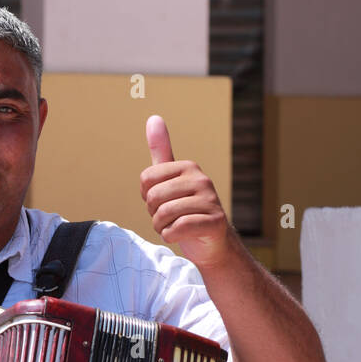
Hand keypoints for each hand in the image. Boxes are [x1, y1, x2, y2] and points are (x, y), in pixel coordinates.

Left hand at [140, 115, 235, 271]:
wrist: (211, 244)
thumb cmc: (187, 212)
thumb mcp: (172, 180)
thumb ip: (161, 152)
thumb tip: (153, 117)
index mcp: (188, 167)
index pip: (146, 179)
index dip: (147, 197)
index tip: (162, 202)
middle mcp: (201, 180)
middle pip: (153, 197)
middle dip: (154, 214)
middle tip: (169, 218)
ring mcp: (210, 201)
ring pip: (164, 214)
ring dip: (162, 227)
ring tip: (174, 227)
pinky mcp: (214, 222)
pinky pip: (178, 228)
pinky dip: (171, 236)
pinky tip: (179, 235)